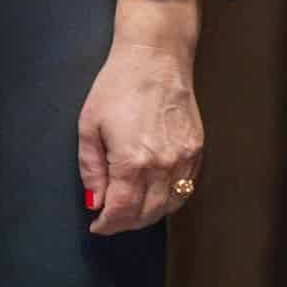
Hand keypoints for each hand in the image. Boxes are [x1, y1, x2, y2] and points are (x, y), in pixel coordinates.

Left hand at [77, 30, 206, 235]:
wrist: (156, 60)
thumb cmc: (116, 87)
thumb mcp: (88, 126)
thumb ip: (91, 168)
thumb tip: (94, 201)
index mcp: (132, 160)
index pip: (122, 210)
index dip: (108, 224)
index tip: (97, 226)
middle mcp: (163, 164)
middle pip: (148, 213)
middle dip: (126, 224)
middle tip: (110, 221)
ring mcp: (184, 158)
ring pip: (170, 204)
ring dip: (149, 215)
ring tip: (129, 213)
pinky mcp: (198, 150)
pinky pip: (186, 187)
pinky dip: (169, 199)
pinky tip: (153, 196)